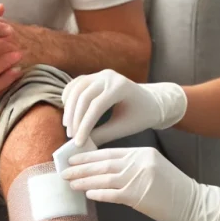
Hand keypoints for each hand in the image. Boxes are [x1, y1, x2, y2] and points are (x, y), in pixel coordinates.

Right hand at [62, 70, 186, 146]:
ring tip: (69, 127)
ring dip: (69, 109)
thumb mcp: (123, 128)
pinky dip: (69, 97)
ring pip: (76, 89)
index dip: (84, 126)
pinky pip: (76, 85)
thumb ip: (101, 135)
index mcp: (120, 87)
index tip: (77, 143)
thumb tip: (78, 146)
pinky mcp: (95, 76)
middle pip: (83, 97)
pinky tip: (68, 112)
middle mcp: (109, 76)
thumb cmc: (140, 116)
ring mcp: (101, 74)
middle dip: (75, 119)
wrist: (151, 102)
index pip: (96, 106)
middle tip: (71, 137)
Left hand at [62, 146, 219, 220]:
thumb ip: (133, 166)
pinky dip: (98, 192)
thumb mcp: (154, 168)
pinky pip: (113, 193)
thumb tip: (105, 171)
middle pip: (104, 163)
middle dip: (81, 166)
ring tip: (69, 181)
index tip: (74, 157)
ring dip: (84, 179)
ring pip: (104, 177)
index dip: (90, 155)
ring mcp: (139, 178)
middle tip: (64, 168)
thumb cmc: (173, 188)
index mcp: (143, 153)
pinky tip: (86, 193)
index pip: (111, 152)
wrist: (194, 202)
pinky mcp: (139, 195)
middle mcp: (140, 162)